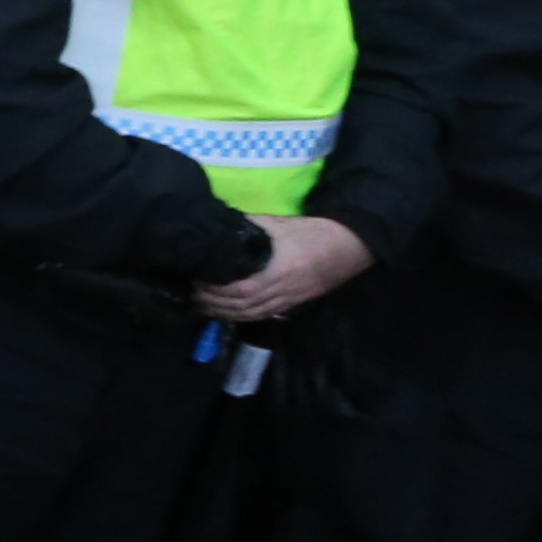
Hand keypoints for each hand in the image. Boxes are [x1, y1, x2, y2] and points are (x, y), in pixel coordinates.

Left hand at [195, 214, 370, 325]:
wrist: (348, 245)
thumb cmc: (312, 232)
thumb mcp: (278, 224)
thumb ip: (249, 228)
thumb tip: (219, 227)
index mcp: (280, 269)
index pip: (241, 288)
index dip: (216, 289)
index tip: (196, 280)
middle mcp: (283, 289)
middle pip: (243, 305)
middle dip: (214, 302)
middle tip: (192, 293)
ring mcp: (289, 299)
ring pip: (252, 313)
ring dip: (224, 312)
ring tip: (203, 304)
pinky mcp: (293, 304)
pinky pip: (263, 315)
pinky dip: (242, 316)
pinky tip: (227, 313)